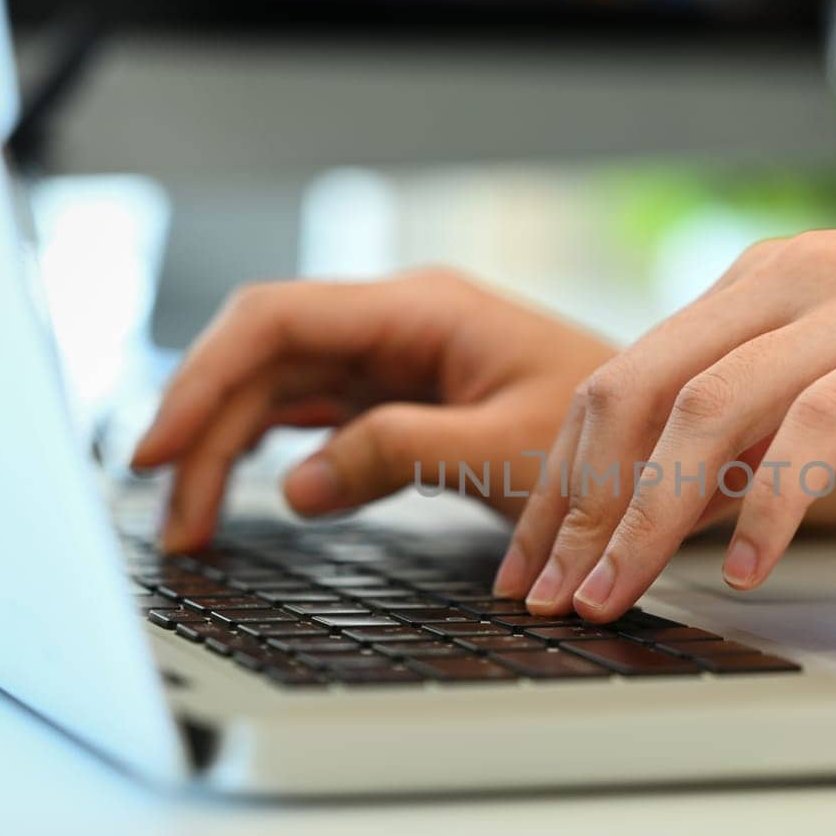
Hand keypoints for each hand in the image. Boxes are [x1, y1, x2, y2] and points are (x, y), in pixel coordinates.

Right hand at [132, 270, 615, 551]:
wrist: (673, 449)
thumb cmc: (619, 441)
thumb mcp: (506, 452)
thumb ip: (399, 456)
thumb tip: (295, 486)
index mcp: (421, 310)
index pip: (277, 321)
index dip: (204, 379)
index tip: (162, 448)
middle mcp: (399, 325)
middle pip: (265, 359)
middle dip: (205, 430)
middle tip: (173, 519)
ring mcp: (398, 362)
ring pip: (280, 389)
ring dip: (228, 449)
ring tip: (193, 525)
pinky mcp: (405, 401)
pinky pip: (315, 416)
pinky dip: (273, 453)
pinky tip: (245, 492)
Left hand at [494, 194, 835, 620]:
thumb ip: (761, 429)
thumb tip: (676, 510)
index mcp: (752, 289)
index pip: (616, 384)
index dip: (560, 478)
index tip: (531, 562)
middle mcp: (781, 287)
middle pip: (632, 394)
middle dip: (575, 504)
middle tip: (548, 595)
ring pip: (705, 411)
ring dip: (645, 515)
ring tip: (614, 595)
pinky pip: (821, 427)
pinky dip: (773, 502)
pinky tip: (746, 569)